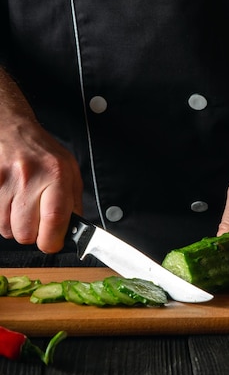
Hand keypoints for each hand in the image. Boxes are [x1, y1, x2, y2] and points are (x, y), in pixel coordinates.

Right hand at [0, 117, 82, 252]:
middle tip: (37, 221)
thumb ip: (74, 203)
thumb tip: (75, 231)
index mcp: (56, 175)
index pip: (54, 220)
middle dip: (32, 234)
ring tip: (22, 207)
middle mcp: (29, 177)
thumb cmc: (43, 154)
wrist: (13, 131)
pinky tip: (10, 202)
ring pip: (7, 230)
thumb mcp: (70, 171)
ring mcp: (5, 182)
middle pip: (25, 233)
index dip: (52, 241)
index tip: (53, 242)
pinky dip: (3, 217)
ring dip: (15, 226)